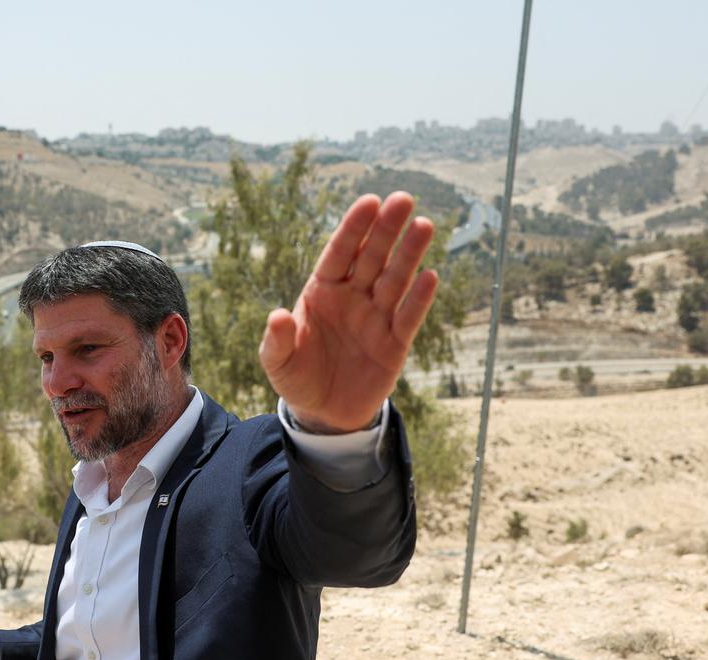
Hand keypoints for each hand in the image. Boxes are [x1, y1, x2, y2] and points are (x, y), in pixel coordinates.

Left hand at [259, 192, 439, 432]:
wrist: (323, 413)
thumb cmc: (297, 377)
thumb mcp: (278, 362)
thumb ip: (278, 340)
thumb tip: (278, 316)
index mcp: (322, 291)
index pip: (339, 253)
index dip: (354, 228)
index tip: (369, 201)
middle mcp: (352, 298)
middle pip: (371, 258)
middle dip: (386, 230)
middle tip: (403, 199)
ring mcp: (375, 318)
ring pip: (394, 280)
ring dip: (409, 254)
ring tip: (423, 225)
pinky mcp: (395, 344)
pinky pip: (408, 318)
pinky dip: (418, 299)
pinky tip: (429, 276)